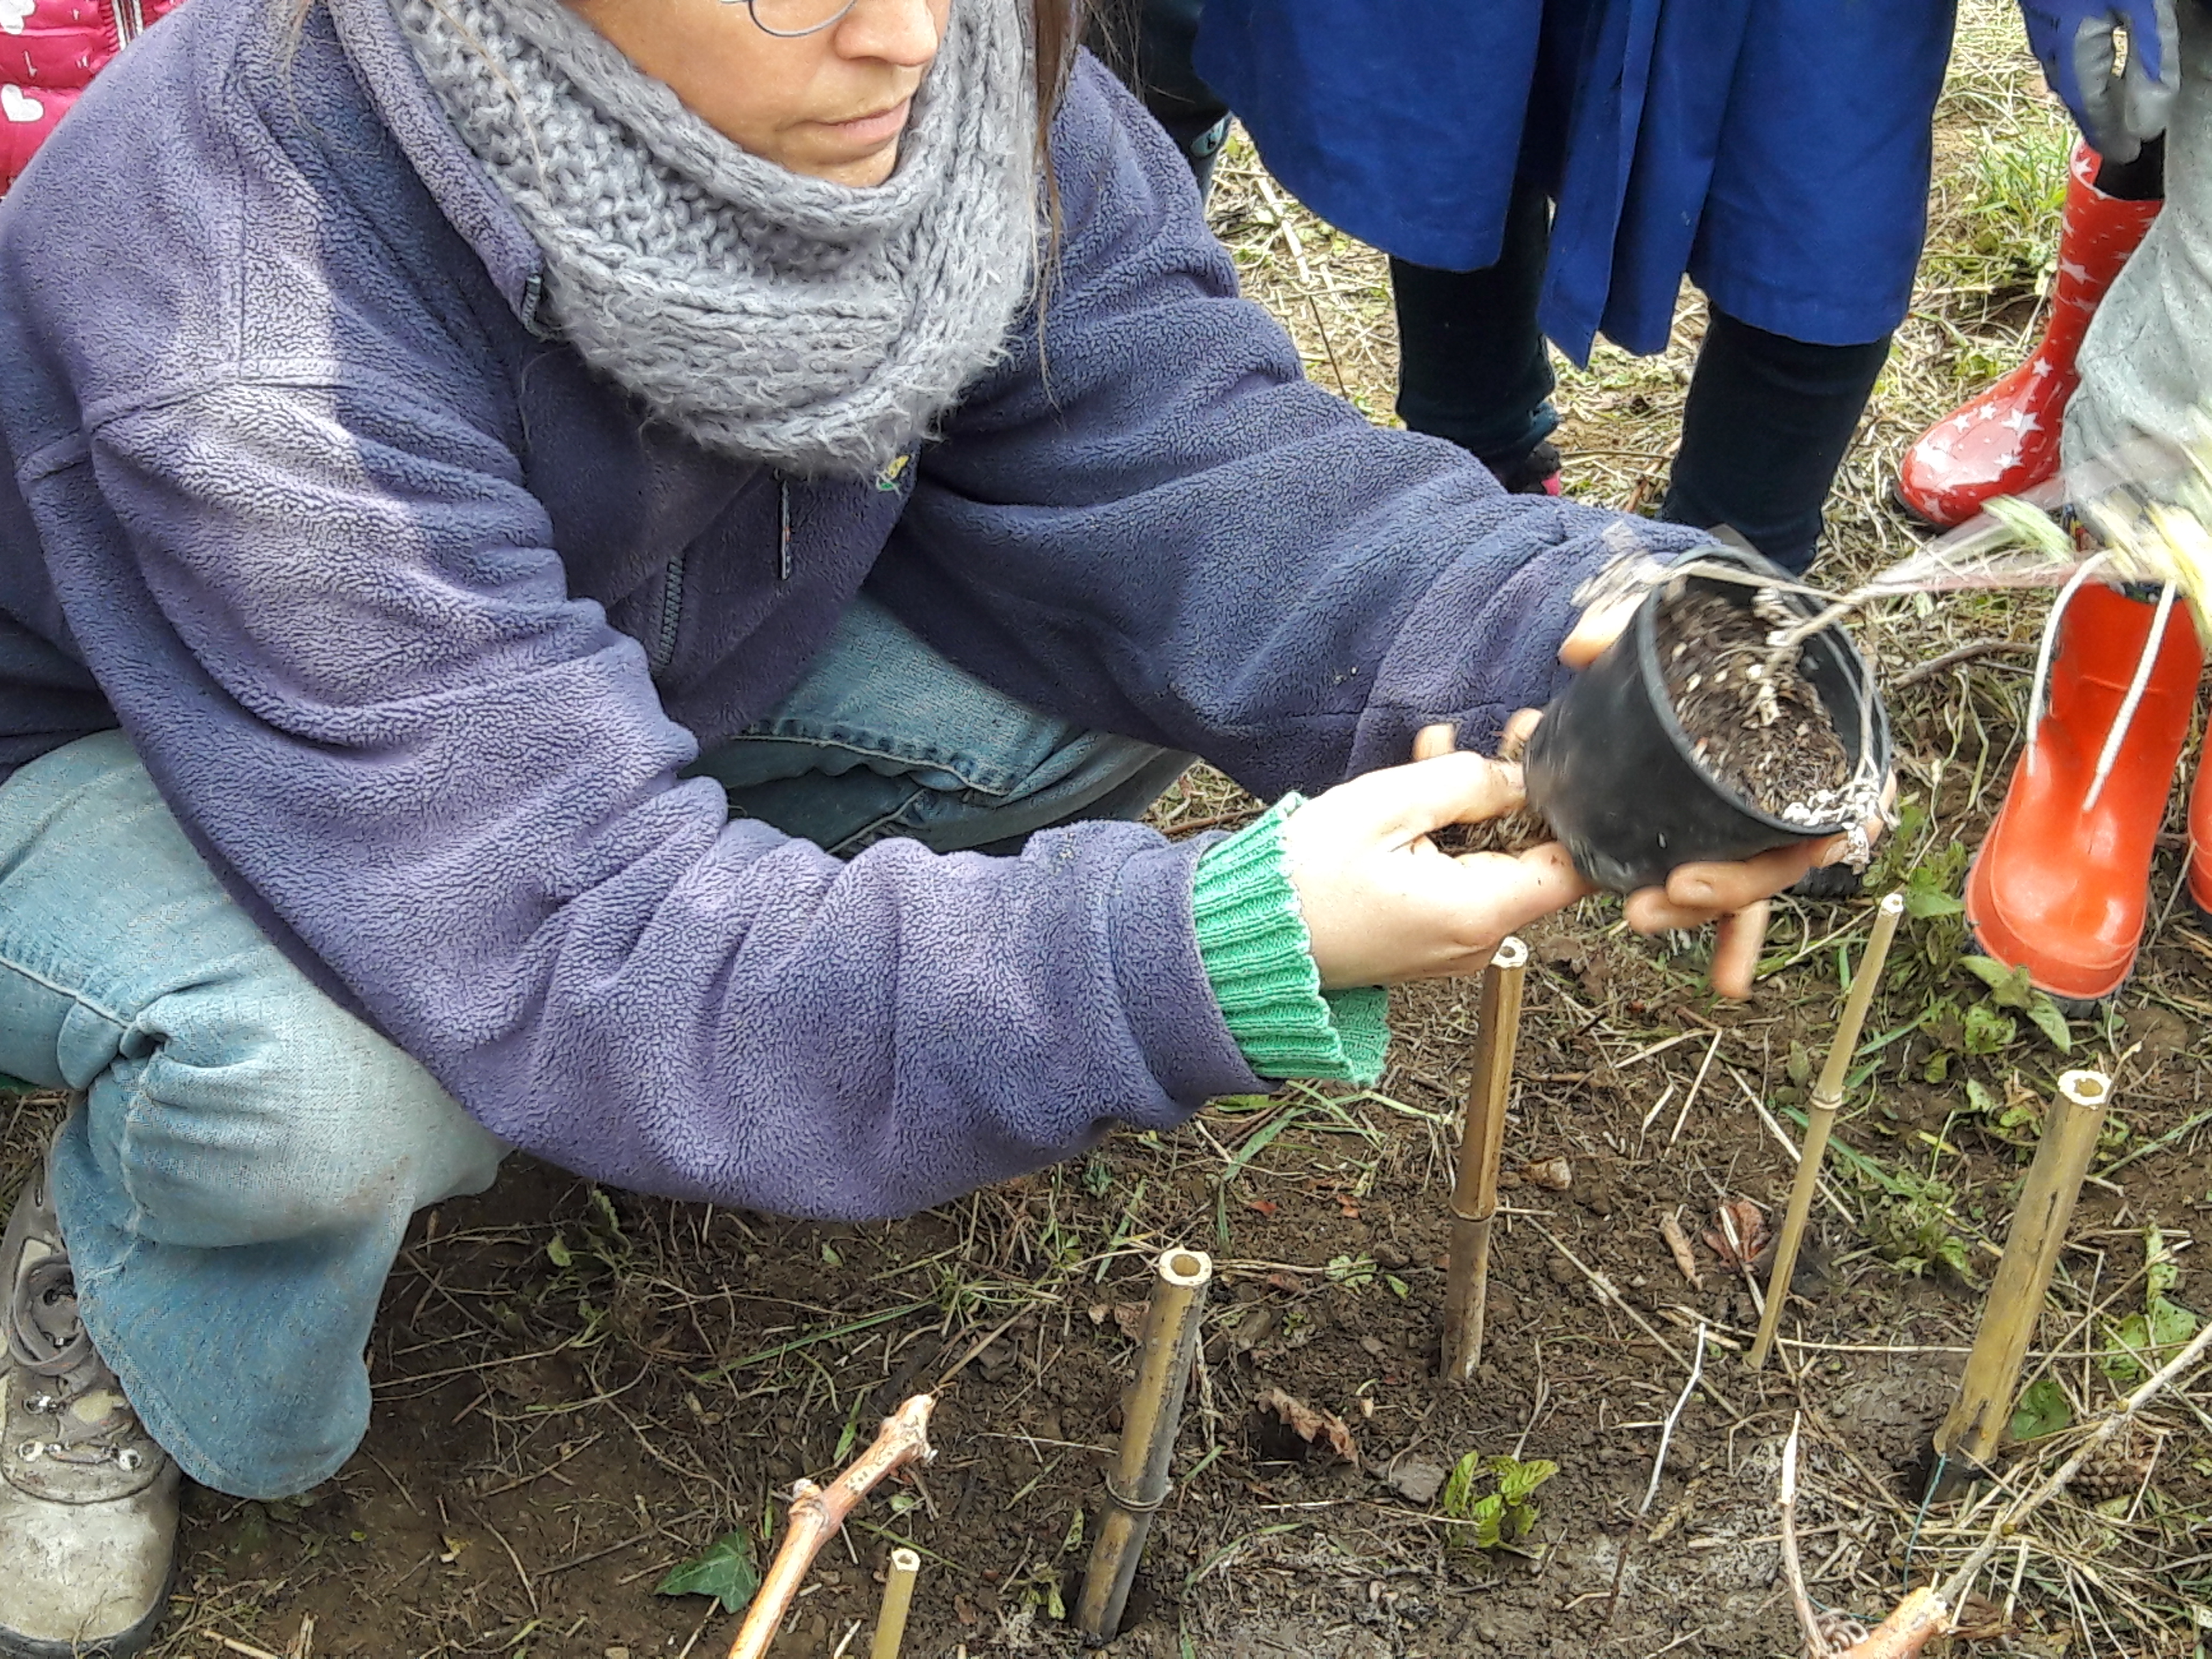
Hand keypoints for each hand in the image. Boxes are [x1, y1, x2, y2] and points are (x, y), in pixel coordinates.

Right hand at [1279, 747, 1592, 989]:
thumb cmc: (1304, 876)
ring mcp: (1455, 947)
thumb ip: (1465, 782)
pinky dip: (1448, 841)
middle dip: (1509, 793)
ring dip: (1471, 809)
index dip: (1572, 809)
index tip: (1544, 760)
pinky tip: (1416, 799)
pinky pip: (1461, 884)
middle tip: (1478, 737)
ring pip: (1493, 866)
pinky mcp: (1429, 942)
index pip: (1577, 869)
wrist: (1242, 937)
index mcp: (1479, 912)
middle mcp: (1480, 942)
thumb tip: (1521, 778)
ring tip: (1431, 756)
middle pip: (1533, 860)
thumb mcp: (1385, 806)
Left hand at [1553, 591, 1887, 998]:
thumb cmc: (1707, 635)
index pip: (1817, 804)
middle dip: (1724, 893)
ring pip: (1746, 887)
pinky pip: (1732, 897)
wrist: (1706, 637)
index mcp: (1798, 743)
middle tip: (1662, 898)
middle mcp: (1783, 790)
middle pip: (1772, 860)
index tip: (1750, 864)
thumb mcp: (1676, 620)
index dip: (1800, 841)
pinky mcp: (1719, 837)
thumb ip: (1632, 628)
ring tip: (1641, 919)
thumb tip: (1577, 648)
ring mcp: (1751, 821)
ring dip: (1703, 917)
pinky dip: (1731, 940)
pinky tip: (1727, 984)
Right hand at [2019, 0, 2178, 160]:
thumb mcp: (2142, 9)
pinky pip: (2063, 56)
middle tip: (2122, 140)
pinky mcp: (2043, 12)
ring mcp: (2042, 29)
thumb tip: (2147, 124)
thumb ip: (2148, 63)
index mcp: (2073, 52)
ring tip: (2114, 107)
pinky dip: (2083, 73)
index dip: (2111, 136)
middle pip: (2078, 96)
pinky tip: (2095, 67)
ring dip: (2092, 97)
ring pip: (2069, 76)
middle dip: (2100, 121)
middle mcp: (2051, 48)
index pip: (2093, 109)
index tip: (2127, 155)